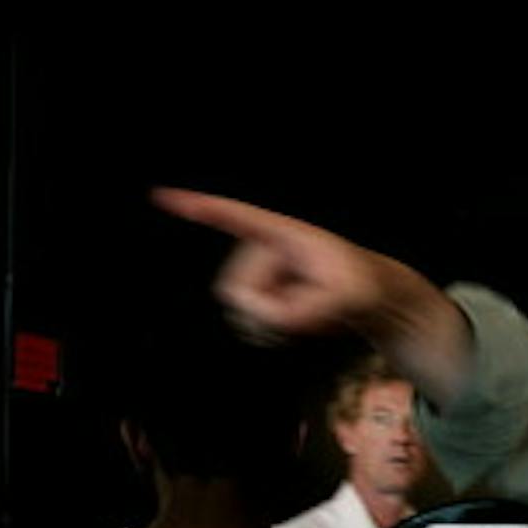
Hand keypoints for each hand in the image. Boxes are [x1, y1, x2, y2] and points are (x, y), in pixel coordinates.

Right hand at [152, 188, 467, 393]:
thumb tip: (256, 316)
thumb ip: (300, 313)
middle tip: (309, 311)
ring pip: (239, 312)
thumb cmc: (359, 288)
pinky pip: (246, 324)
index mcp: (282, 233)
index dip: (198, 207)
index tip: (161, 195)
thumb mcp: (341, 301)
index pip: (235, 216)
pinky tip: (293, 323)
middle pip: (235, 290)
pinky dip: (268, 332)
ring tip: (305, 314)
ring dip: (271, 324)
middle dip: (267, 310)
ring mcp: (255, 272)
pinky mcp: (256, 293)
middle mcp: (260, 249)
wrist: (366, 297)